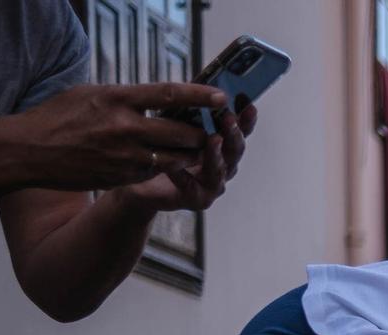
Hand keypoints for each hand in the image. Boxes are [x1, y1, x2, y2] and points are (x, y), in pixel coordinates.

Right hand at [10, 83, 225, 192]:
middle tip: (210, 130)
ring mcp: (126, 156)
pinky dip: (166, 168)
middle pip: (182, 132)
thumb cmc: (60, 116)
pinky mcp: (124, 177)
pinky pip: (156, 173)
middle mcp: (126, 127)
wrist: (31, 151)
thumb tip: (158, 97)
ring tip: (195, 148)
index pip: (170, 94)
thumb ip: (126, 97)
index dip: (200, 96)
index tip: (221, 97)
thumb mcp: (92, 94)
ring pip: (176, 158)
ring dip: (190, 155)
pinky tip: (166, 162)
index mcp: (118, 98)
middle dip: (201, 133)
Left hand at [123, 103, 257, 213]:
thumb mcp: (173, 124)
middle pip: (235, 150)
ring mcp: (213, 184)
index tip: (247, 103)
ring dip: (217, 154)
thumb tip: (198, 82)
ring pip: (220, 170)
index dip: (246, 119)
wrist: (140, 180)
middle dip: (234, 134)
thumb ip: (188, 111)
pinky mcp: (197, 199)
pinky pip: (192, 187)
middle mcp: (223, 165)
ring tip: (212, 139)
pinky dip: (183, 175)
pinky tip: (174, 165)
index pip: (240, 130)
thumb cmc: (159, 149)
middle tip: (229, 118)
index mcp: (222, 146)